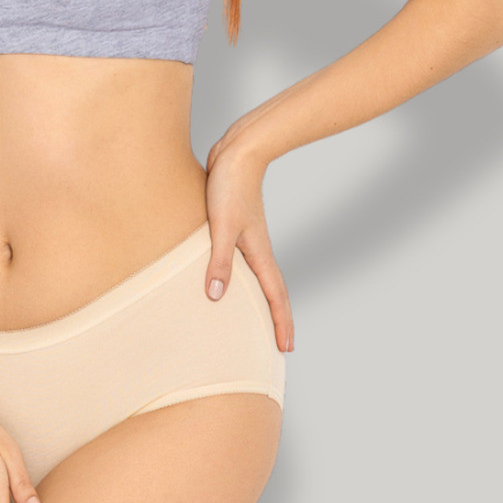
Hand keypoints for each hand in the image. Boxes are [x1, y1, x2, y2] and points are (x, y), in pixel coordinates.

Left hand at [204, 127, 293, 352]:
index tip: (286, 349)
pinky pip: (242, 261)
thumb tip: (216, 297)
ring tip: (256, 318)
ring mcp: (248, 237)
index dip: (281, 323)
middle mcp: (257, 248)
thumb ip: (219, 261)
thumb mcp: (221, 227)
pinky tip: (228, 278)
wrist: (237, 153)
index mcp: (259, 252)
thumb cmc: (230, 187)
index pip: (275, 296)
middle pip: (272, 290)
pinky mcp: (235, 225)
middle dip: (277, 318)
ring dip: (261, 298)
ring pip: (258, 276)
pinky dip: (243, 277)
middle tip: (280, 344)